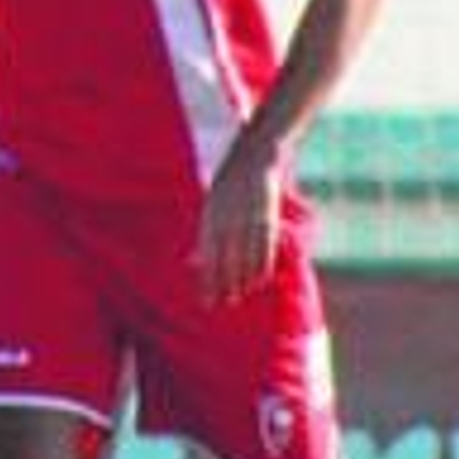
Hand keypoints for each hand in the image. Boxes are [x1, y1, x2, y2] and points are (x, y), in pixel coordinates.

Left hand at [196, 138, 281, 303]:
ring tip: (240, 295)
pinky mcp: (265, 215)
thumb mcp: (211, 206)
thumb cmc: (229, 183)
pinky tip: (260, 279)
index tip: (206, 300)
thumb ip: (205, 234)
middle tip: (224, 303)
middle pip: (225, 259)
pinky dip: (262, 264)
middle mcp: (226, 219)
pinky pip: (264, 246)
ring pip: (244, 256)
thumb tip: (192, 261)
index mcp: (209, 216)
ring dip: (243, 278)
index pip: (207, 256)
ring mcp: (246, 218)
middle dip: (224, 283)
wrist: (254, 155)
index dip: (206, 279)